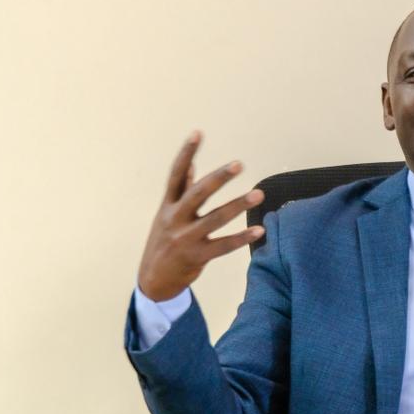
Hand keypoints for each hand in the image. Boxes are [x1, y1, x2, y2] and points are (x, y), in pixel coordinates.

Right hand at [137, 131, 265, 301]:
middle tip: (238, 164)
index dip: (186, 153)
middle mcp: (175, 219)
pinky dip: (242, 238)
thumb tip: (189, 165)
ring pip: (215, 219)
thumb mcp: (166, 214)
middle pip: (198, 194)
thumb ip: (180, 190)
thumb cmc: (164, 241)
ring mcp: (185, 238)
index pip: (175, 175)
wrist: (153, 280)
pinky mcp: (197, 256)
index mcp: (168, 205)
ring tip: (259, 194)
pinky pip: (223, 246)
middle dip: (218, 178)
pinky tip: (260, 230)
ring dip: (238, 205)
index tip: (198, 132)